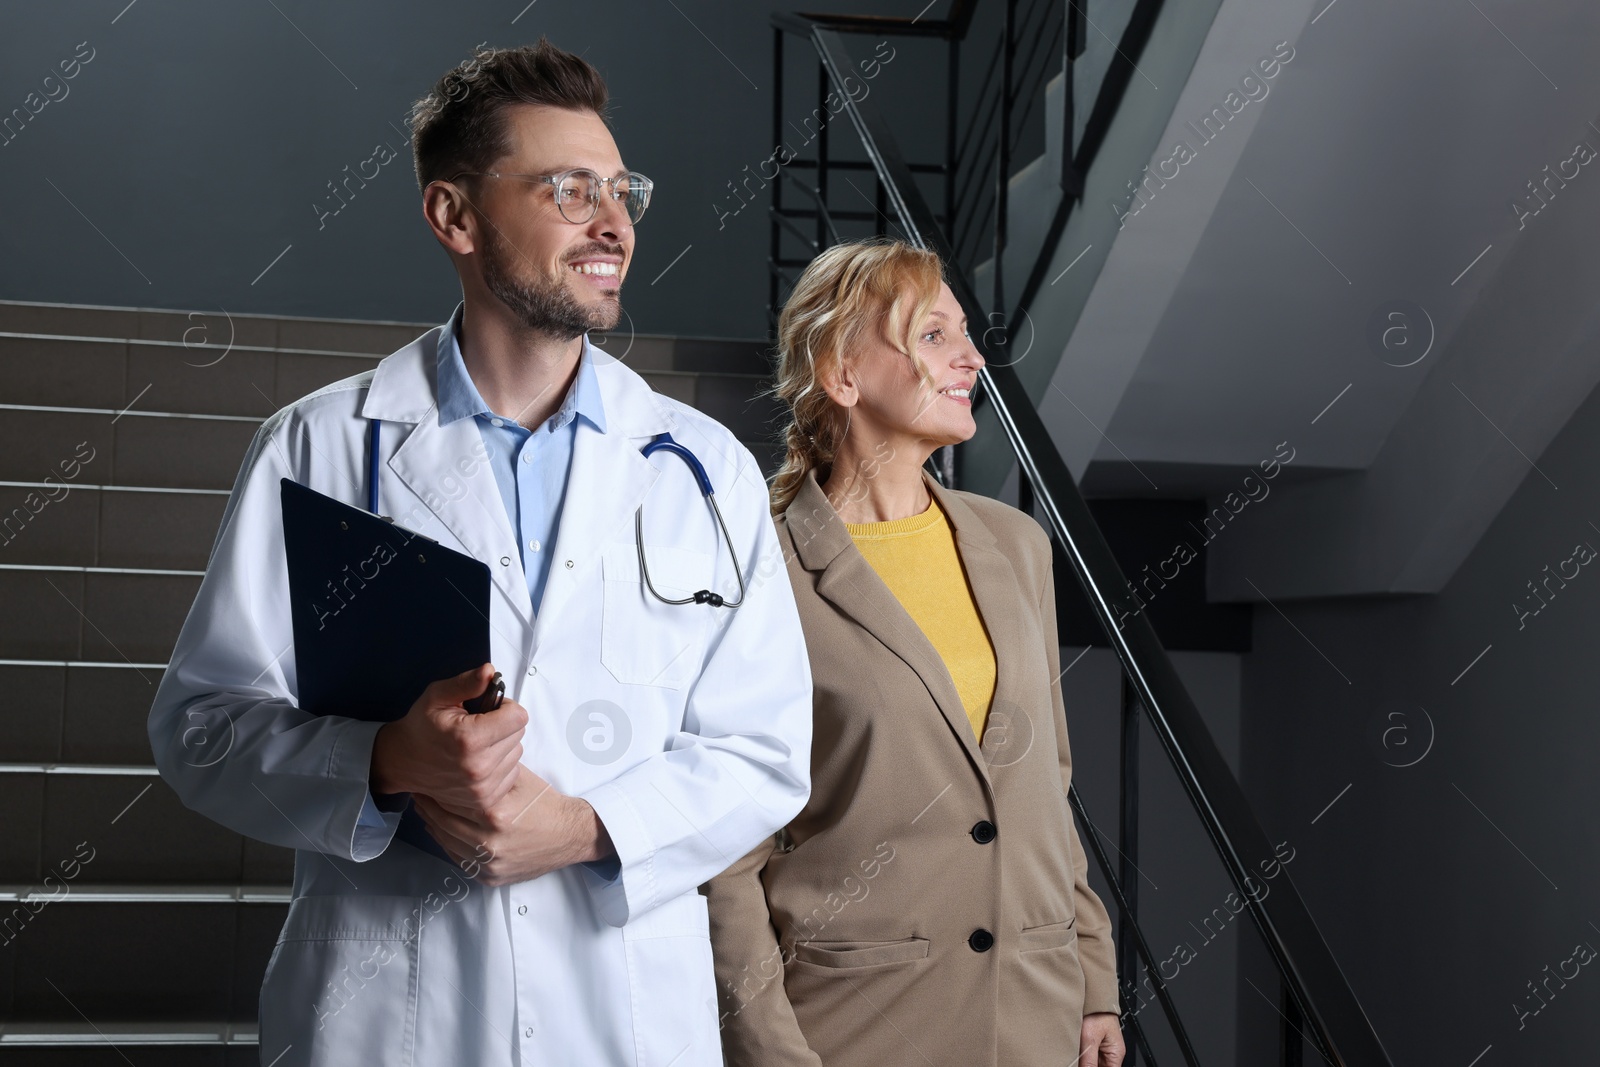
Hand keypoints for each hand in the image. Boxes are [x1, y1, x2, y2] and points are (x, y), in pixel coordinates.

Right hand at [369, 663, 527, 814]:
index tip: (489, 709)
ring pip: (517, 753)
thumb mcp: (438, 696)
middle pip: (519, 733)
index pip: (518, 717)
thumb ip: (467, 683)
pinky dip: (500, 764)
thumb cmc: (422, 726)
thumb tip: (490, 671)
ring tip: (478, 744)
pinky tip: (479, 760)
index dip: (505, 707)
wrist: (403, 762)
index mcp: (469, 739)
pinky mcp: (485, 800)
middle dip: (504, 725)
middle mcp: (479, 767)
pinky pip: (512, 773)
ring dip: (503, 745)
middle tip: (480, 725)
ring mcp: (482, 787)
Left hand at [413, 765, 614, 886]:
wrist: (570, 835)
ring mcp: (489, 864)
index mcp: (495, 815)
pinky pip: (460, 860)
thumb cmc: (545, 804)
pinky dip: (448, 845)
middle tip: (419, 794)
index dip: (436, 789)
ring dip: (433, 826)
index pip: (451, 800)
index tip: (426, 780)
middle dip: (428, 807)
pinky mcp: (491, 877)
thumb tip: (464, 756)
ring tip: (426, 811)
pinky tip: (444, 832)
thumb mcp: (520, 778)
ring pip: (447, 843)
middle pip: (443, 823)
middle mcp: (490, 843)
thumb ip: (491, 771)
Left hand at [1079, 1013, 1124, 1066]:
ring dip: (1084, 1061)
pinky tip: (1075, 1052)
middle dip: (1087, 1065)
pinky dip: (1082, 1056)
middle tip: (1077, 1060)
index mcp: (1115, 1054)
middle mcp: (1110, 1053)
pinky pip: (1089, 1056)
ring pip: (1093, 1063)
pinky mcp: (1094, 1044)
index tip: (1083, 1066)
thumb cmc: (1097, 1012)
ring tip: (1077, 1053)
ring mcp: (1102, 1049)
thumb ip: (1089, 1060)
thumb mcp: (1090, 1038)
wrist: (1093, 996)